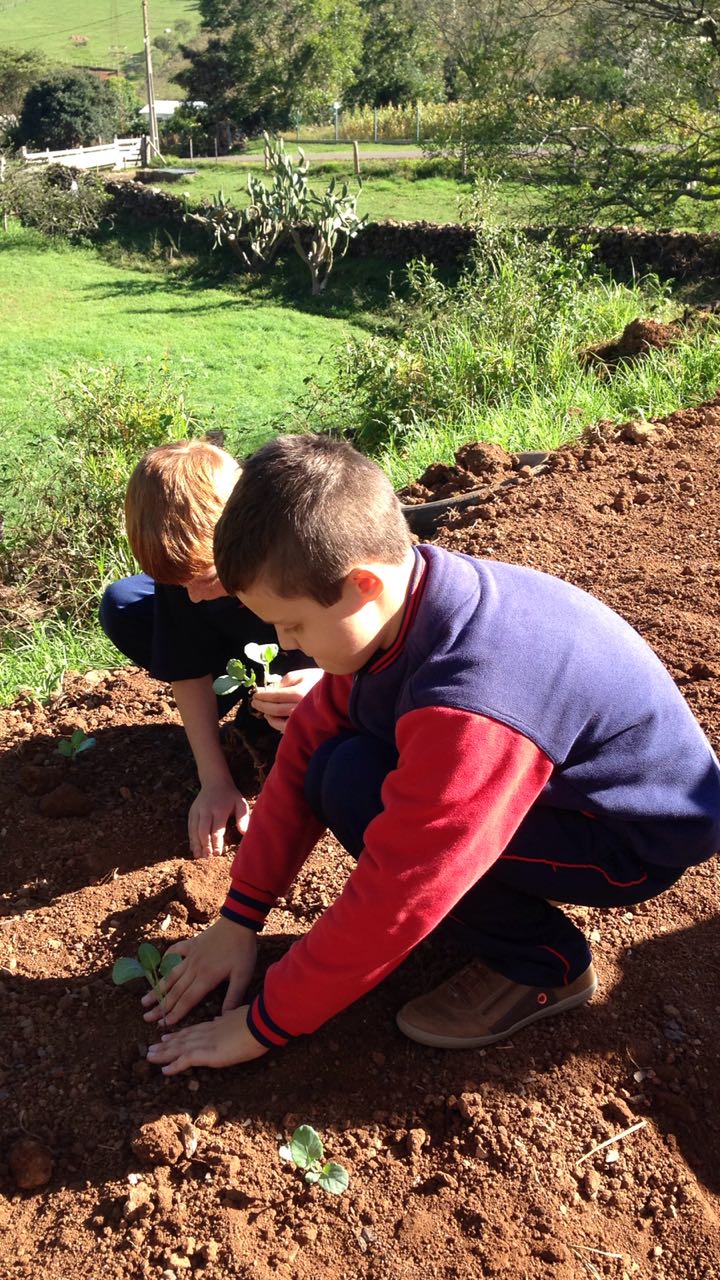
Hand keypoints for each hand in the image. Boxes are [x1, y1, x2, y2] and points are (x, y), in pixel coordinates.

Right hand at [142, 917, 256, 1025]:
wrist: (238, 922)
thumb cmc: (242, 950)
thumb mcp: (243, 975)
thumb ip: (233, 996)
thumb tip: (224, 1017)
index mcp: (206, 978)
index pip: (187, 1000)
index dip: (176, 1013)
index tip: (164, 1024)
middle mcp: (194, 968)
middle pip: (174, 991)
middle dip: (160, 1006)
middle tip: (147, 1018)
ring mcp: (190, 955)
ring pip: (170, 975)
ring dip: (157, 989)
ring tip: (144, 1000)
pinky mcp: (191, 944)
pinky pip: (174, 952)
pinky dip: (166, 959)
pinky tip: (159, 966)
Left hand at [147, 1005, 267, 1073]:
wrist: (261, 1024)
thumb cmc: (256, 1021)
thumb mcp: (239, 1017)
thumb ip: (228, 1020)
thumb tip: (222, 1019)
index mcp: (214, 1025)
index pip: (191, 1030)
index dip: (178, 1034)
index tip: (166, 1036)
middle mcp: (206, 1033)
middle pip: (181, 1039)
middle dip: (165, 1045)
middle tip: (151, 1049)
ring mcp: (205, 1042)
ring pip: (179, 1048)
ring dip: (163, 1054)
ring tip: (150, 1057)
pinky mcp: (207, 1053)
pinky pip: (186, 1060)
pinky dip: (174, 1065)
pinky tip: (164, 1071)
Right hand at [188, 779, 249, 857]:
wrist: (214, 781)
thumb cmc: (231, 796)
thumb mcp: (241, 804)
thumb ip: (243, 818)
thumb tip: (244, 833)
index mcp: (219, 809)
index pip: (216, 830)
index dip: (216, 843)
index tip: (217, 853)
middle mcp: (206, 810)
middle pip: (203, 831)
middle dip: (205, 845)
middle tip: (207, 857)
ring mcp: (197, 811)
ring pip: (194, 830)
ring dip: (196, 844)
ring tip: (199, 856)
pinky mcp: (192, 812)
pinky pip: (190, 827)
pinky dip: (191, 838)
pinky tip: (193, 848)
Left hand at [251, 668, 323, 731]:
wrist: (337, 694)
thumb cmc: (318, 681)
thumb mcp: (302, 674)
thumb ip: (285, 680)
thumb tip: (271, 689)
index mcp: (297, 693)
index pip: (273, 696)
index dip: (262, 695)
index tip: (255, 693)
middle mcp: (298, 708)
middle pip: (273, 709)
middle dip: (261, 705)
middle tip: (254, 702)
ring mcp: (301, 719)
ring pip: (278, 721)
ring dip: (267, 715)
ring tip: (262, 710)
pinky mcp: (304, 727)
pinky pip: (285, 729)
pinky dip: (276, 724)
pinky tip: (272, 718)